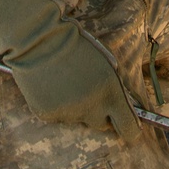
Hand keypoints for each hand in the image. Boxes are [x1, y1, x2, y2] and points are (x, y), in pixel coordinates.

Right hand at [0, 0, 140, 140]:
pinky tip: (52, 86)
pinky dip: (58, 106)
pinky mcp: (48, 116)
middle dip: (101, 113)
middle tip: (91, 92)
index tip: (128, 126)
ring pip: (79, 119)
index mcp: (110, 92)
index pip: (129, 128)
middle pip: (103, 125)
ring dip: (78, 107)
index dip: (130, 129)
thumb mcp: (105, 63)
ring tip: (67, 82)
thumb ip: (114, 88)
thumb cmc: (75, 45)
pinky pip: (60, 117)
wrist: (38, 39)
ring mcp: (69, 113)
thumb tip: (118, 109)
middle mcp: (91, 107)